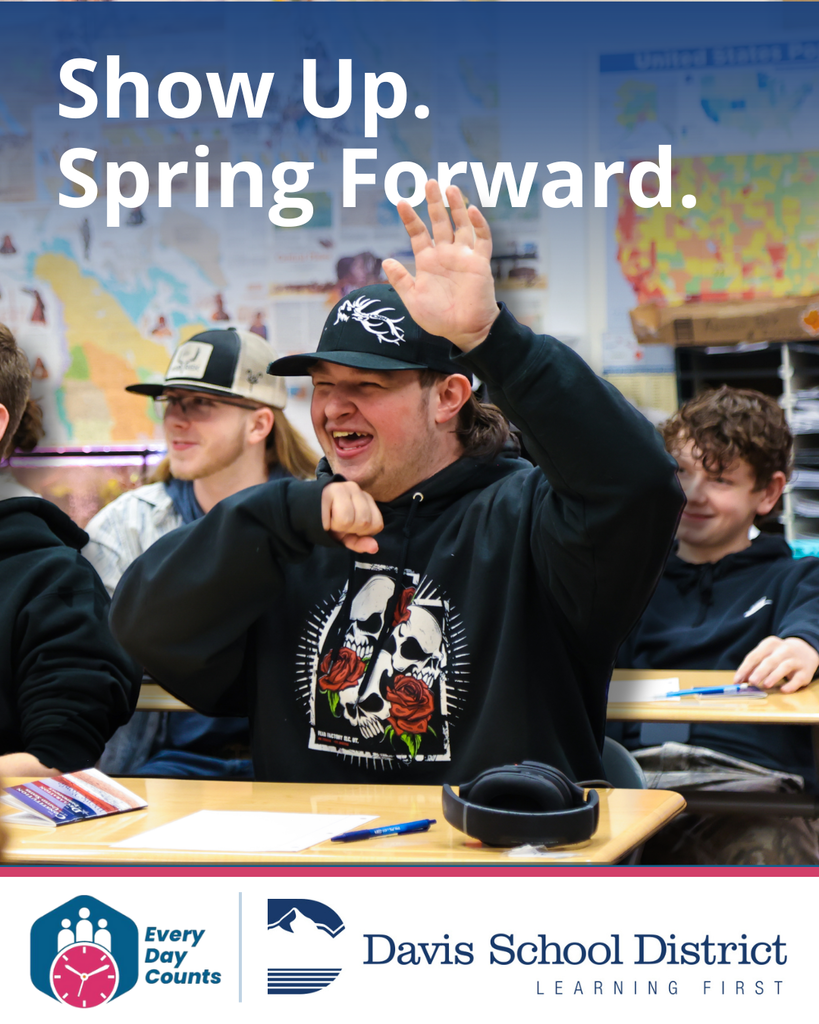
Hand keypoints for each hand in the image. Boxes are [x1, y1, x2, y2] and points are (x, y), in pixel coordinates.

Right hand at [321, 481, 382, 553]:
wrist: (300, 512)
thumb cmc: (326, 522)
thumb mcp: (346, 535)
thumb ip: (361, 542)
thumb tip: (374, 548)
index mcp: (366, 499)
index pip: (377, 524)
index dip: (363, 533)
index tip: (349, 528)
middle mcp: (356, 489)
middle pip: (365, 522)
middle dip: (350, 530)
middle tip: (337, 524)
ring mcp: (342, 487)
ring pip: (352, 520)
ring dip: (338, 527)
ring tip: (330, 519)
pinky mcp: (329, 490)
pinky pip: (339, 518)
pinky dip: (331, 524)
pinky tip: (324, 517)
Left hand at [382, 179, 499, 351]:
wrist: (465, 331)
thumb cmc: (439, 319)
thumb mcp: (413, 301)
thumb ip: (401, 280)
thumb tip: (385, 260)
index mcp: (427, 261)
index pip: (418, 233)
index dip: (410, 218)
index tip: (400, 202)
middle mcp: (445, 254)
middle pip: (439, 222)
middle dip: (434, 203)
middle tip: (429, 182)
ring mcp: (463, 256)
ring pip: (460, 225)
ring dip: (456, 206)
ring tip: (449, 187)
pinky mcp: (480, 262)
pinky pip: (481, 239)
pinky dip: (478, 224)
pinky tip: (472, 210)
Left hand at [733, 635, 818, 692]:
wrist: (805, 650)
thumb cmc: (778, 655)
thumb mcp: (766, 655)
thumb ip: (754, 666)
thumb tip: (741, 680)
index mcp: (770, 644)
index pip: (755, 656)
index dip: (745, 668)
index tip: (737, 680)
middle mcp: (784, 650)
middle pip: (770, 661)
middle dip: (760, 671)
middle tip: (751, 681)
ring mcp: (796, 660)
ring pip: (784, 667)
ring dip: (774, 676)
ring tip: (766, 685)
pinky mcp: (806, 671)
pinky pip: (798, 678)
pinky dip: (791, 685)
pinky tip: (783, 689)